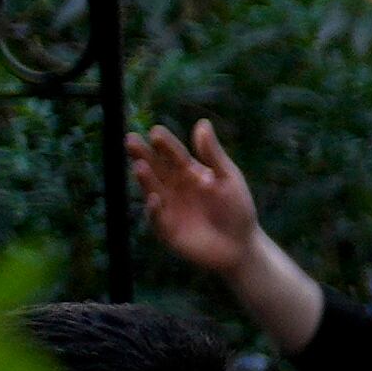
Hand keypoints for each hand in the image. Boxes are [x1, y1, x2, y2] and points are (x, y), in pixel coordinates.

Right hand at [131, 119, 261, 274]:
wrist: (241, 246)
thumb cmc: (237, 209)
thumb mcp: (228, 179)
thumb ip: (213, 155)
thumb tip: (202, 123)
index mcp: (188, 171)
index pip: (172, 153)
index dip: (164, 143)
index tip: (156, 133)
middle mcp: (174, 186)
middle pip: (155, 167)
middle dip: (143, 154)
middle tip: (131, 140)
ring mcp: (168, 207)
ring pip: (152, 190)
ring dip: (145, 179)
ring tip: (139, 166)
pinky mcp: (167, 230)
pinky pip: (157, 219)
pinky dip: (155, 210)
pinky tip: (155, 198)